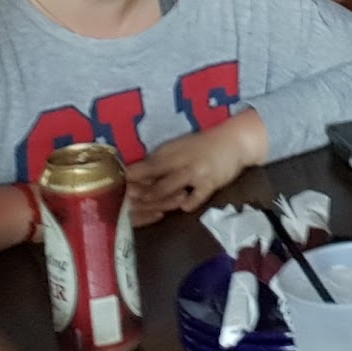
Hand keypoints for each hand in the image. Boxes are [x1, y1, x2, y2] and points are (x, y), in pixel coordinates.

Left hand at [125, 115, 265, 225]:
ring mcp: (194, 172)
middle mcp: (178, 160)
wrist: (234, 141)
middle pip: (152, 177)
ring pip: (168, 188)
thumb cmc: (202, 146)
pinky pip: (196, 197)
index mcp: (169, 151)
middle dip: (138, 192)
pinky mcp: (210, 183)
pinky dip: (188, 203)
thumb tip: (136, 179)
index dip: (129, 179)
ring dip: (157, 199)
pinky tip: (183, 207)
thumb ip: (160, 163)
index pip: (144, 166)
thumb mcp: (179, 150)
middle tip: (127, 205)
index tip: (117, 191)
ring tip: (151, 208)